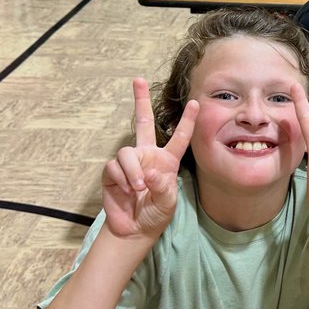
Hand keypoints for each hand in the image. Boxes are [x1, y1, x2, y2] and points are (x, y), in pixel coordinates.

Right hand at [101, 78, 198, 240]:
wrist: (133, 229)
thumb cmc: (155, 214)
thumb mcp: (167, 203)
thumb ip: (164, 188)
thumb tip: (150, 173)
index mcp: (167, 161)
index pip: (180, 137)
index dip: (187, 121)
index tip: (196, 103)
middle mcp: (148, 155)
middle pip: (143, 121)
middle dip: (140, 100)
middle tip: (138, 80)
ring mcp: (130, 162)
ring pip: (127, 152)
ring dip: (132, 171)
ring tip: (137, 188)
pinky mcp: (112, 172)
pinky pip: (115, 167)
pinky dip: (122, 179)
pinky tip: (127, 191)